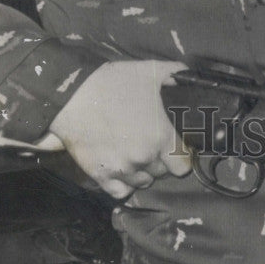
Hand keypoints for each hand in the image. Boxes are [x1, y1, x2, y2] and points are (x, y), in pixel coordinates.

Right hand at [47, 60, 190, 199]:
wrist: (73, 96)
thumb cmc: (115, 82)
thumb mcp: (153, 71)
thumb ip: (177, 75)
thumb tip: (191, 77)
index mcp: (161, 137)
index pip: (184, 165)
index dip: (183, 156)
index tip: (179, 148)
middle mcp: (144, 158)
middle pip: (163, 172)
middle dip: (163, 160)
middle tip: (155, 144)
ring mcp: (122, 170)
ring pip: (144, 182)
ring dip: (145, 171)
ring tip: (138, 153)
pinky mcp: (101, 177)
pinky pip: (121, 192)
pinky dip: (125, 183)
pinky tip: (123, 168)